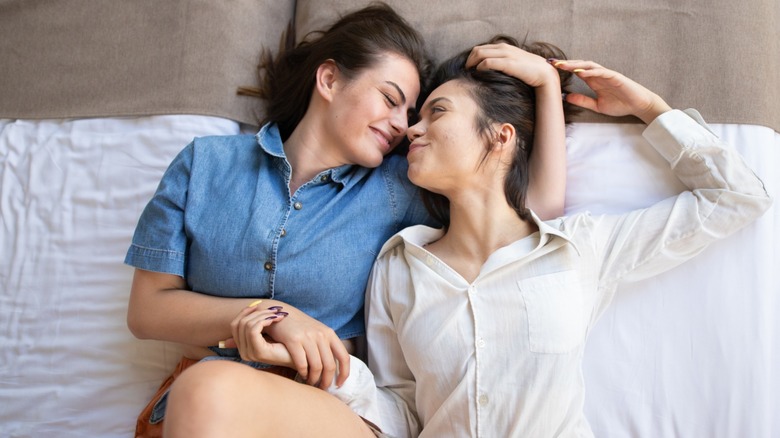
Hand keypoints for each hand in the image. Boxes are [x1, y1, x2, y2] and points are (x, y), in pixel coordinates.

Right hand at [228, 304, 292, 365]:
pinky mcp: (259, 352)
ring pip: (247, 325)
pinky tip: (275, 319)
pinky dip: (264, 321)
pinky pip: (253, 330)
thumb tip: (251, 305)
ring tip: (277, 314)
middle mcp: (243, 352)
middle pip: (239, 324)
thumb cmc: (286, 345)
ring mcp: (250, 354)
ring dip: (263, 315)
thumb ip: (258, 323)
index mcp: (243, 348)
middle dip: (256, 312)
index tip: (258, 305)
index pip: (235, 325)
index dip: (245, 312)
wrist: (300, 358)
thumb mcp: (269, 332)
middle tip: (273, 310)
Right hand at [260, 305, 349, 389]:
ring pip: (316, 366)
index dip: (344, 373)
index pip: (344, 357)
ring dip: (314, 379)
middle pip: (330, 365)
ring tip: (310, 383)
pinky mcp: (293, 340)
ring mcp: (308, 337)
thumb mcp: (317, 331)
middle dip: (326, 381)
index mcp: (329, 334)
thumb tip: (335, 366)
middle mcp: (321, 335)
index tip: (339, 384)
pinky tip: (301, 375)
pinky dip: (303, 373)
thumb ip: (326, 345)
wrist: (280, 312)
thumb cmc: (299, 326)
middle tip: (322, 388)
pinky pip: (302, 363)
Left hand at [466, 42, 559, 88]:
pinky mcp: (508, 63)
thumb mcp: (513, 64)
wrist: (544, 74)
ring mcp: (506, 54)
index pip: (480, 48)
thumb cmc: (528, 72)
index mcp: (504, 47)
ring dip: (472, 64)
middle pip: (477, 50)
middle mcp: (503, 48)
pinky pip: (488, 62)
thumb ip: (501, 64)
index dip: (471, 58)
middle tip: (465, 73)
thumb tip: (488, 72)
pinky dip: (480, 68)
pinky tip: (479, 75)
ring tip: (470, 74)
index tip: (468, 69)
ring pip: (480, 54)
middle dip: (468, 61)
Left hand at [551, 59, 671, 123]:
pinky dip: (590, 71)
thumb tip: (566, 97)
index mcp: (593, 81)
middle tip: (551, 63)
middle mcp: (598, 75)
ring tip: (562, 65)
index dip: (564, 69)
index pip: (576, 71)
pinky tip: (580, 72)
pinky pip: (601, 72)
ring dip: (575, 64)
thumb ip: (583, 101)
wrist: (638, 105)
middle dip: (566, 64)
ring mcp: (607, 74)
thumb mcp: (596, 105)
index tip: (550, 68)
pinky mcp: (615, 76)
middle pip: (579, 65)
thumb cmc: (620, 104)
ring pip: (589, 65)